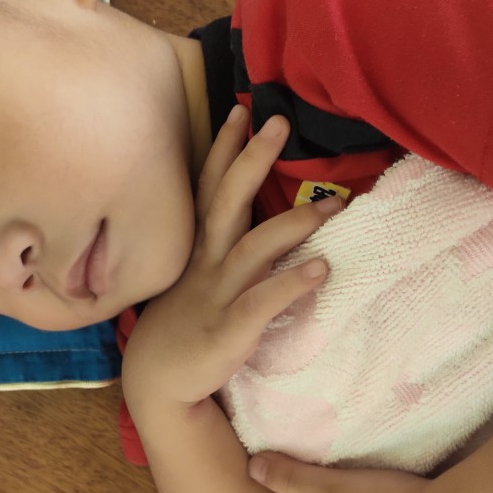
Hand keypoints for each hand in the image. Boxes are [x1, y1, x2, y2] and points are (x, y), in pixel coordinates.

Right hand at [122, 107, 339, 406]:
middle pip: (226, 202)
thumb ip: (223, 247)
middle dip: (251, 160)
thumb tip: (255, 217)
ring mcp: (215, 296)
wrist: (158, 382)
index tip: (242, 110)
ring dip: (292, 223)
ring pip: (252, 249)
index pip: (209, 188)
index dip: (225, 149)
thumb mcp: (198, 277)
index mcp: (198, 249)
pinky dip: (291, 284)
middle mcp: (205, 264)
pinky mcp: (228, 331)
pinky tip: (322, 269)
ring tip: (334, 204)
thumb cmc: (186, 323)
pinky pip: (261, 303)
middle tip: (278, 122)